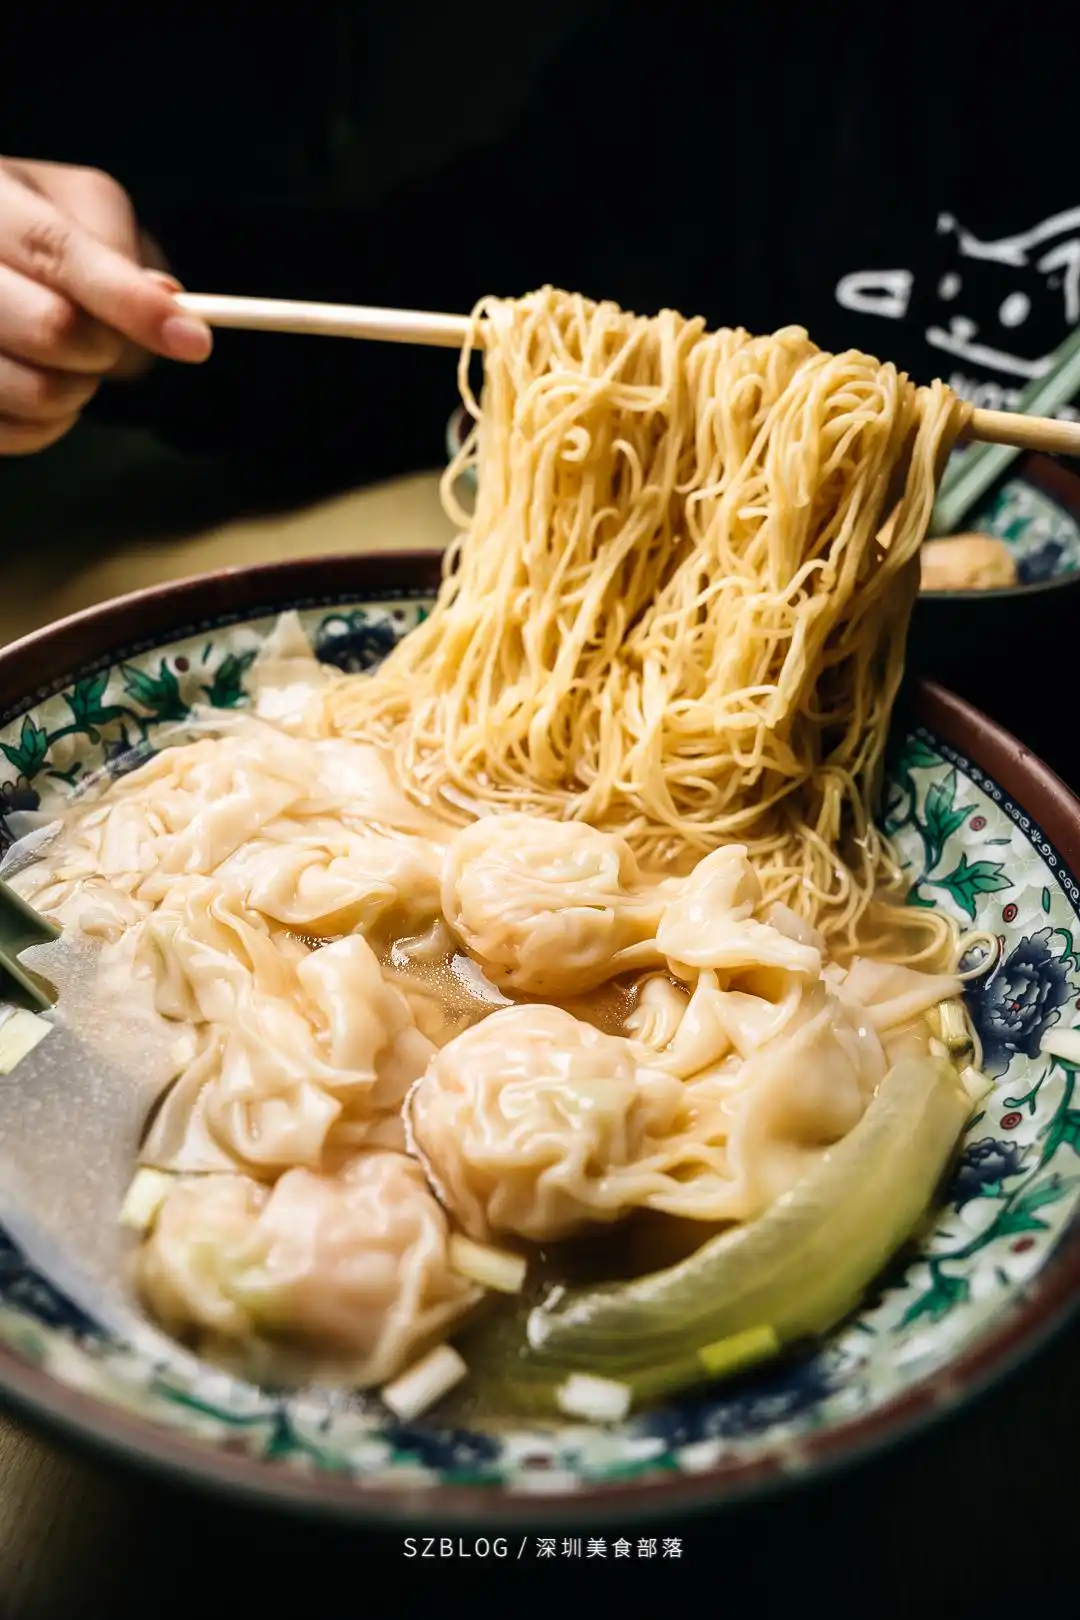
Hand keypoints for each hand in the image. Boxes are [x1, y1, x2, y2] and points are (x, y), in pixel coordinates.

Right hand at [0, 158, 212, 454]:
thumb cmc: (38, 225)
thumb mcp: (82, 205)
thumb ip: (119, 246)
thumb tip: (165, 300)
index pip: (56, 252)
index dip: (130, 299)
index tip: (195, 340)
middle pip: (52, 328)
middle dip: (106, 345)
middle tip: (105, 338)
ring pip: (38, 391)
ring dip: (80, 390)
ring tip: (69, 359)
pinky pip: (19, 434)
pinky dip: (51, 422)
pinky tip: (42, 384)